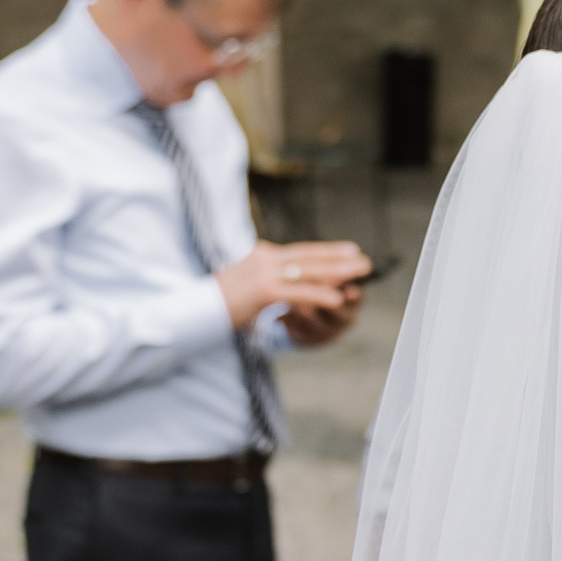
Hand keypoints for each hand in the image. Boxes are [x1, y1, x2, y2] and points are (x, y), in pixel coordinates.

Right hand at [215, 240, 371, 334]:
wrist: (196, 310)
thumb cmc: (218, 301)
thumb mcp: (244, 282)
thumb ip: (263, 275)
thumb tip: (275, 274)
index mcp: (261, 255)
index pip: (301, 251)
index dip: (327, 251)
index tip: (350, 250)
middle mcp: (265, 259)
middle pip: (310, 257)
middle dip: (340, 259)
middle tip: (365, 261)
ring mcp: (264, 273)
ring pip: (309, 271)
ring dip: (338, 273)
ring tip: (360, 275)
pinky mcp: (264, 292)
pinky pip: (299, 293)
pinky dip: (321, 294)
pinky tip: (339, 298)